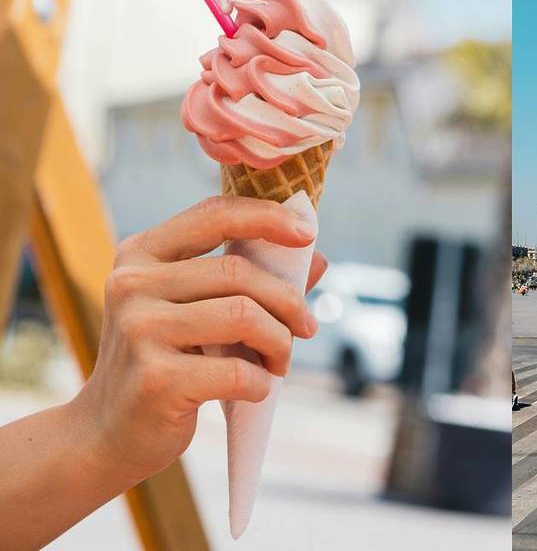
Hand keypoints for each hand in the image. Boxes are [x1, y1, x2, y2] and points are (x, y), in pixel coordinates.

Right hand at [72, 196, 326, 486]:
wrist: (107, 434)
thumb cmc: (166, 362)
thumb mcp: (197, 311)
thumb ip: (251, 282)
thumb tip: (317, 258)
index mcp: (141, 254)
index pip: (214, 215)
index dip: (268, 217)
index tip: (308, 234)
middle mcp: (131, 284)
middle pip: (238, 272)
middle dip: (288, 301)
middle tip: (306, 327)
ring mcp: (138, 330)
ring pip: (244, 316)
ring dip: (279, 343)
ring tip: (279, 362)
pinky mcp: (155, 379)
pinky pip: (237, 371)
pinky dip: (261, 382)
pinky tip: (255, 389)